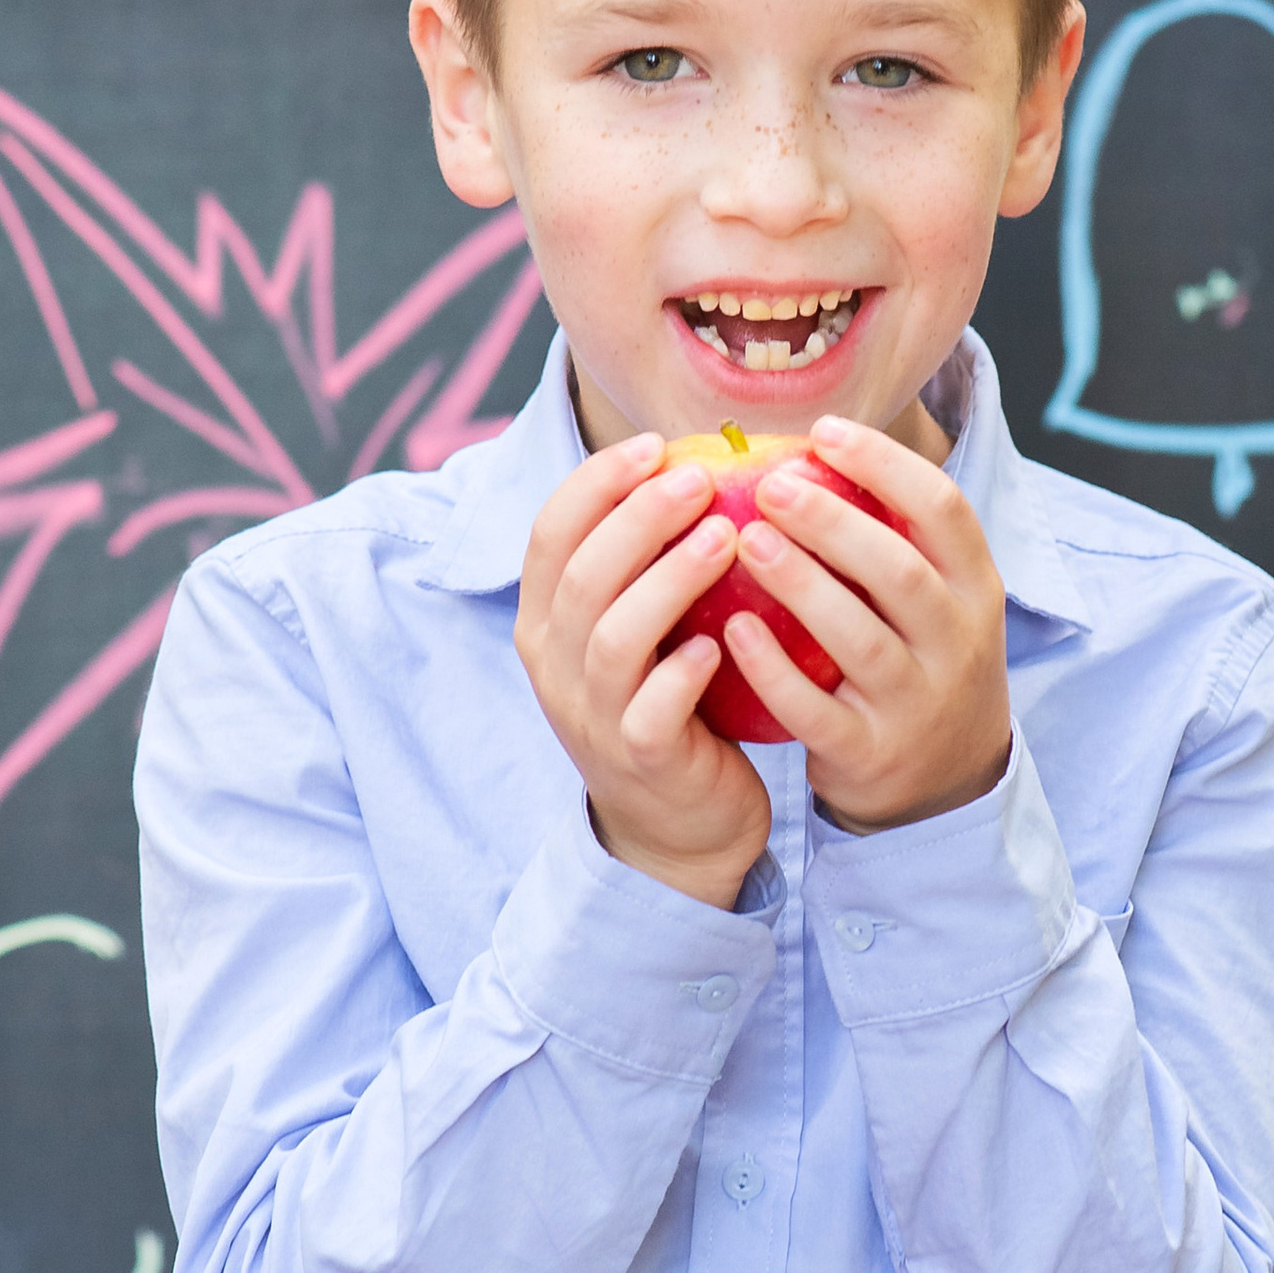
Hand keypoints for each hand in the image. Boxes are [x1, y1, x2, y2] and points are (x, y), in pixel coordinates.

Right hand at [516, 438, 771, 909]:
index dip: (597, 483)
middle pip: (583, 574)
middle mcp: (555, 665)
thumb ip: (644, 563)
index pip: (550, 534)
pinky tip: (721, 639)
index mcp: (546, 621)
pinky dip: (684, 671)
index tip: (656, 447)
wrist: (678, 825)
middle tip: (702, 476)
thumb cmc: (667, 701)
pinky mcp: (640, 759)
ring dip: (670, 579)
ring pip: (614, 636)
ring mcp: (592, 716)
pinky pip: (653, 710)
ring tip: (727, 535)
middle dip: (640, 516)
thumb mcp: (636, 629)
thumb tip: (699, 460)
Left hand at [721, 417, 1010, 832]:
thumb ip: (894, 538)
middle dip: (833, 521)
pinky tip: (730, 630)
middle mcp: (956, 643)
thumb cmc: (921, 661)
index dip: (885, 465)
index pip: (944, 510)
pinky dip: (772, 670)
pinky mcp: (869, 754)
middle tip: (770, 484)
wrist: (948, 784)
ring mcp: (915, 703)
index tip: (823, 431)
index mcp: (974, 588)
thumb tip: (804, 447)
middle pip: (899, 571)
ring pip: (858, 639)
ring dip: (800, 586)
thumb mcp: (939, 601)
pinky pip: (815, 710)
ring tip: (744, 540)